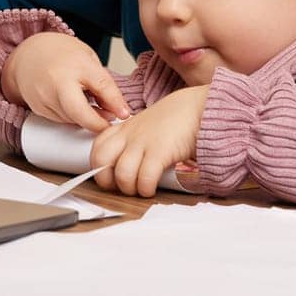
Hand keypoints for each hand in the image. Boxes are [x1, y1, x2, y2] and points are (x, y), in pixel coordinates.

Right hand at [0, 31, 130, 132]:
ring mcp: (45, 96)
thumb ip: (102, 83)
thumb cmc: (61, 54)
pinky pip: (60, 121)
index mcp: (76, 63)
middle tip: (108, 125)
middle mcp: (58, 81)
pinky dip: (71, 117)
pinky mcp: (38, 108)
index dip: (116, 103)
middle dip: (97, 124)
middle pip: (80, 112)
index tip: (125, 114)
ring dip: (85, 119)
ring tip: (89, 105)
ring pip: (72, 120)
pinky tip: (72, 104)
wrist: (28, 54)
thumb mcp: (87, 59)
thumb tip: (119, 111)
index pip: (102, 86)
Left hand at [91, 85, 209, 196]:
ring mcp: (143, 142)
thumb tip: (127, 164)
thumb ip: (134, 141)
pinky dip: (145, 188)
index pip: (97, 147)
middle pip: (101, 161)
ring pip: (122, 174)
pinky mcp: (160, 151)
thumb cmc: (177, 119)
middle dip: (107, 181)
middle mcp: (129, 134)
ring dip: (129, 188)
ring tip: (139, 189)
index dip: (98, 166)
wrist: (198, 107)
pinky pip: (144, 178)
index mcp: (124, 128)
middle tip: (119, 187)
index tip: (109, 177)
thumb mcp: (147, 126)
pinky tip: (151, 188)